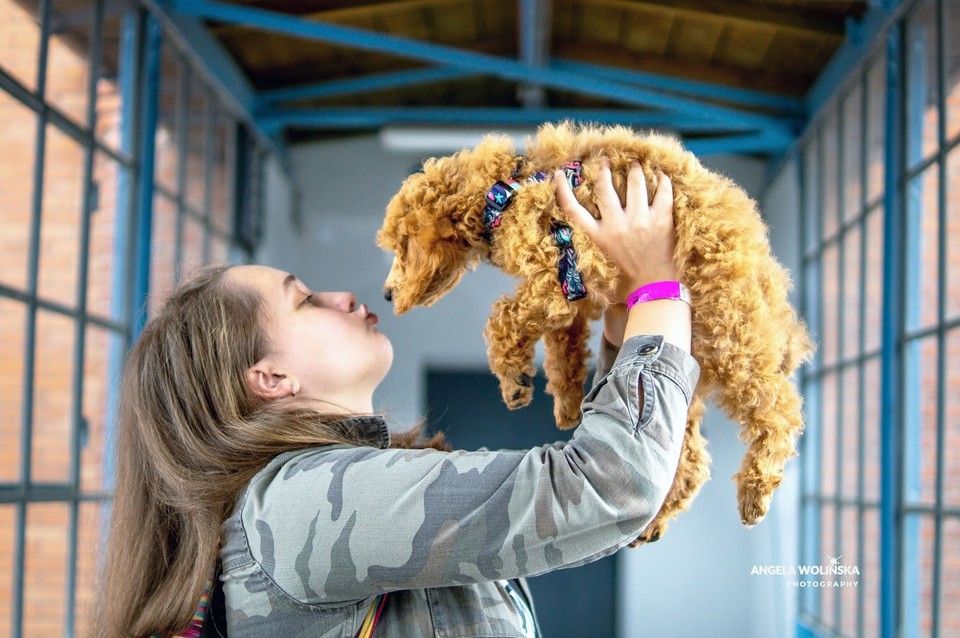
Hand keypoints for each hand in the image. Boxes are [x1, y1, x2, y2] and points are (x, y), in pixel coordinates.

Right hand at [555, 157, 679, 302]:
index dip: (563, 190)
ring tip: (635, 165)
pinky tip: (661, 176)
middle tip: (606, 161)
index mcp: (598, 238)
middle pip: (605, 187)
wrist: (655, 292)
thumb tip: (571, 255)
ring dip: (634, 170)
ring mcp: (640, 220)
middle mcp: (616, 225)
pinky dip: (662, 180)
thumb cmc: (626, 285)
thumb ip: (589, 254)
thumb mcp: (598, 271)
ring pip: (635, 183)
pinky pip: (663, 191)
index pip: (573, 209)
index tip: (558, 174)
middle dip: (604, 169)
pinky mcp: (662, 220)